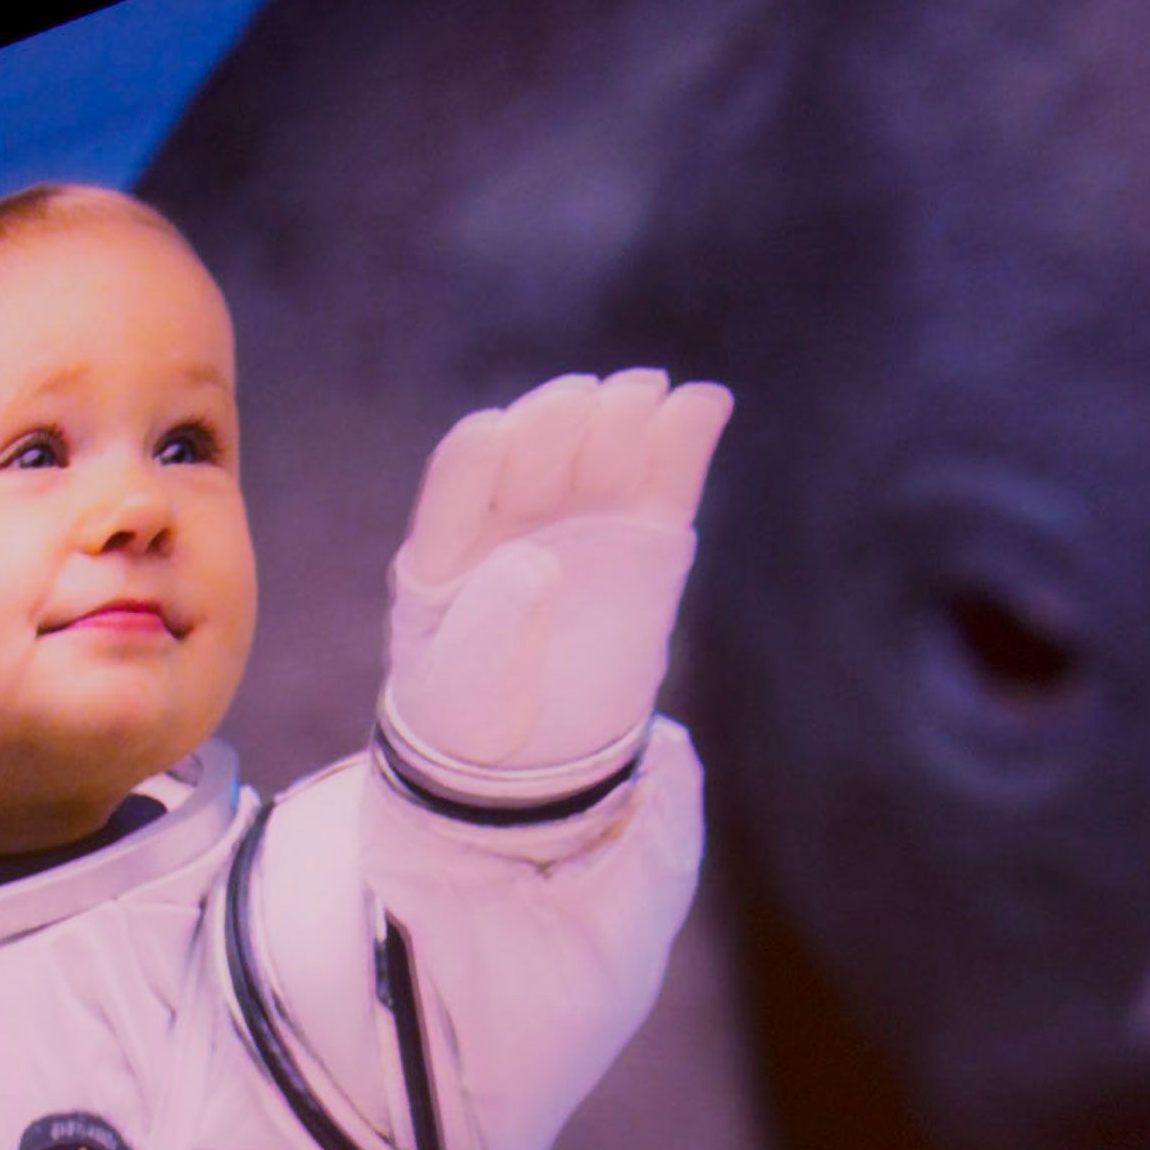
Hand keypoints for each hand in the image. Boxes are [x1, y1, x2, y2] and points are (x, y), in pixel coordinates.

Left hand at [384, 369, 731, 784]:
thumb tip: (534, 561)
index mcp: (447, 545)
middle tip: (585, 401)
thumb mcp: (469, 692)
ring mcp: (581, 517)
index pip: (458, 482)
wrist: (538, 757)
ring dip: (619, 416)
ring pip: (600, 452)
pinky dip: (682, 436)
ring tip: (644, 392)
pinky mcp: (643, 533)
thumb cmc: (479, 719)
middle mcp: (512, 514)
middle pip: (533, 453)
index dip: (477, 455)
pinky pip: (664, 477)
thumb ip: (491, 627)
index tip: (495, 433)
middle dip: (555, 425)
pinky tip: (702, 403)